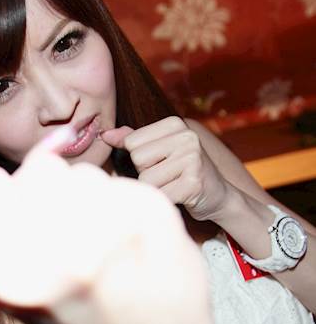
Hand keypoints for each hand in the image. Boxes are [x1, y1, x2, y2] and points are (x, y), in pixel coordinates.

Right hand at [0, 131, 224, 323]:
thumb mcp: (19, 294)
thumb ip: (5, 231)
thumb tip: (32, 159)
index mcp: (8, 275)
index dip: (4, 197)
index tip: (23, 218)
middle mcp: (58, 251)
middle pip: (39, 169)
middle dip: (53, 195)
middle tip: (73, 239)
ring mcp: (111, 231)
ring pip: (85, 173)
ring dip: (92, 200)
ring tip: (107, 249)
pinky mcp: (154, 215)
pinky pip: (123, 183)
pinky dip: (128, 206)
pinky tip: (135, 245)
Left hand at [102, 116, 228, 221]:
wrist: (217, 196)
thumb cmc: (182, 173)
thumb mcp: (160, 150)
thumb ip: (133, 140)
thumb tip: (105, 134)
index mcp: (175, 124)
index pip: (132, 142)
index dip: (140, 159)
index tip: (161, 162)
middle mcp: (186, 136)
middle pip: (138, 159)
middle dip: (147, 173)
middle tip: (169, 175)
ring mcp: (192, 158)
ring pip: (146, 179)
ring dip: (156, 188)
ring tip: (174, 185)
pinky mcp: (194, 182)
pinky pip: (160, 194)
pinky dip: (165, 200)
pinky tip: (181, 196)